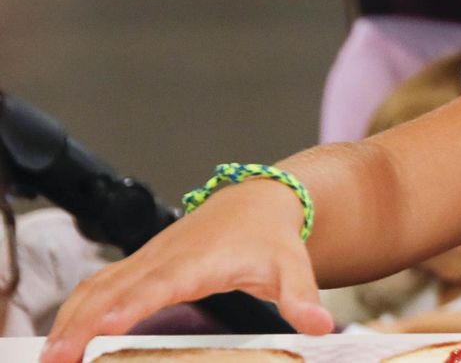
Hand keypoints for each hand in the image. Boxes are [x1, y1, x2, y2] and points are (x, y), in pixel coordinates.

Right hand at [41, 181, 333, 362]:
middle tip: (57, 359)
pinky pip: (98, 285)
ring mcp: (147, 259)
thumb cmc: (272, 238)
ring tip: (51, 357)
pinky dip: (75, 309)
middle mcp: (165, 258)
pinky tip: (61, 337)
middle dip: (81, 323)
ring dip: (70, 319)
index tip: (102, 327)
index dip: (130, 305)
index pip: (158, 285)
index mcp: (199, 261)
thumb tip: (320, 326)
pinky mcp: (138, 265)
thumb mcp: (294, 268)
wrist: (258, 201)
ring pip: (97, 287)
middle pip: (114, 290)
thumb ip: (302, 298)